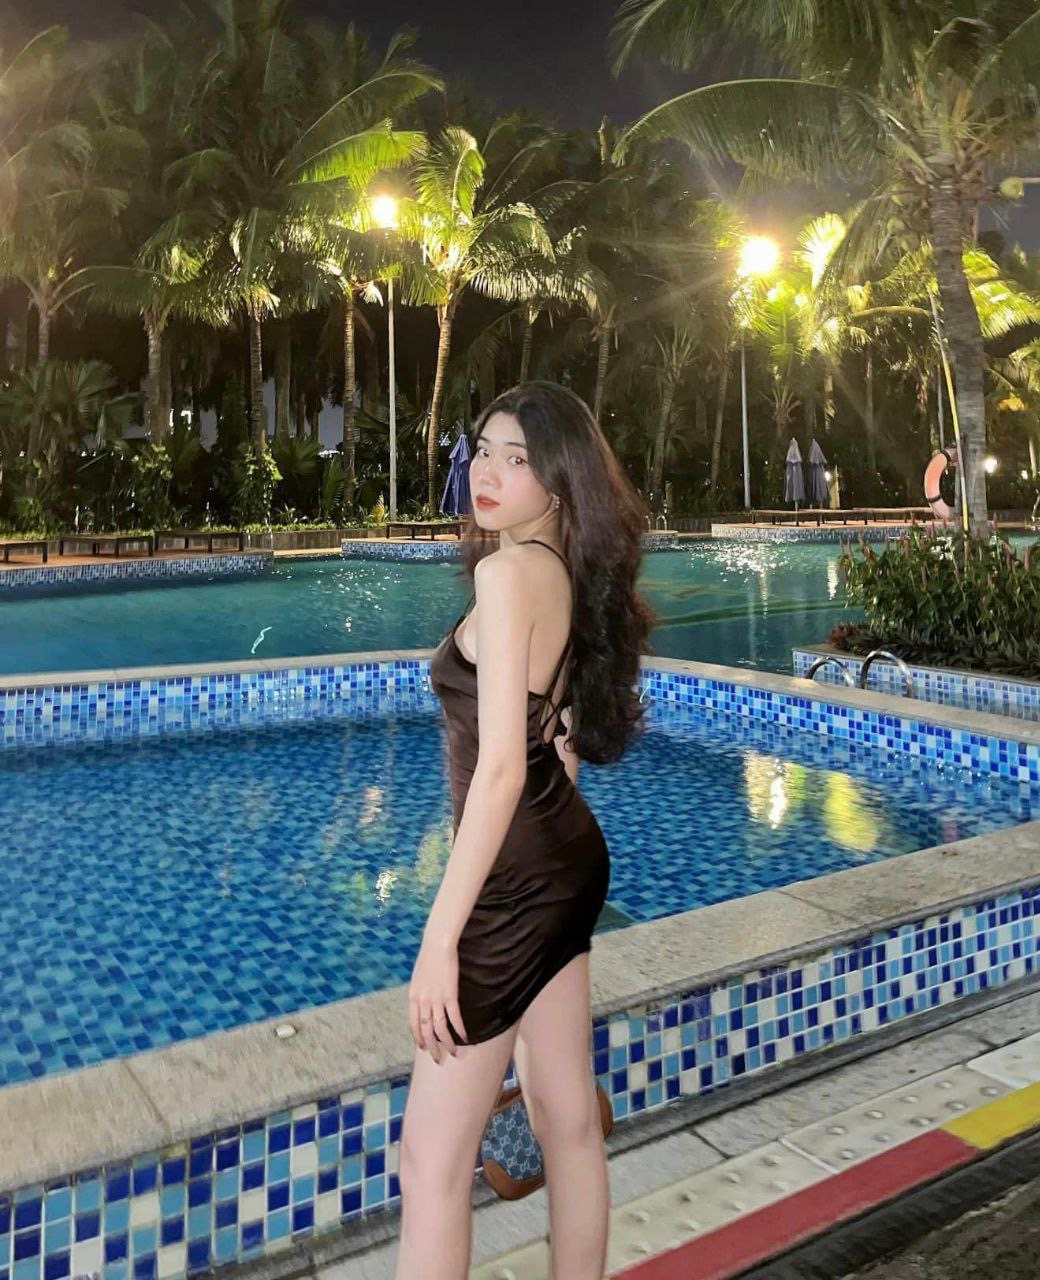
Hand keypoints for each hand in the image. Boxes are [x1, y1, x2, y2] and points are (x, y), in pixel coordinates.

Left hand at [408, 936, 467, 1061]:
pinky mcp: (450, 995)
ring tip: (453, 1053)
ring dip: (447, 1043)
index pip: (413, 1024)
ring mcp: (436, 999)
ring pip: (440, 1029)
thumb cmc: (428, 957)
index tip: (422, 1048)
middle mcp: (422, 1001)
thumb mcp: (418, 976)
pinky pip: (454, 1018)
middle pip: (426, 1031)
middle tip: (437, 1059)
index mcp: (413, 997)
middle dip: (432, 1048)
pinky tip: (465, 1037)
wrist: (437, 944)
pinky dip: (459, 1030)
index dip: (418, 1038)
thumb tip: (423, 1000)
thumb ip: (420, 991)